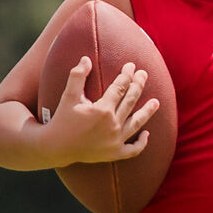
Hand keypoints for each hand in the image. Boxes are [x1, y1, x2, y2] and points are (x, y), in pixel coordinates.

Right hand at [42, 57, 158, 165]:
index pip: (120, 87)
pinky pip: (133, 149)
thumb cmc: (62, 120)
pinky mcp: (114, 153)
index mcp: (102, 110)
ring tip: (156, 102)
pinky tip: (146, 133)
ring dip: (147, 111)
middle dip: (138, 85)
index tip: (131, 66)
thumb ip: (77, 76)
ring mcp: (115, 140)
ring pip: (136, 123)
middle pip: (131, 101)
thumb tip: (86, 58)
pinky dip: (141, 143)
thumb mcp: (68, 96)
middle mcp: (112, 125)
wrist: (56, 148)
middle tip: (143, 74)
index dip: (127, 75)